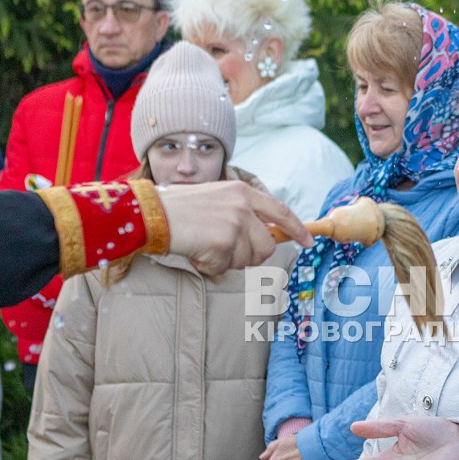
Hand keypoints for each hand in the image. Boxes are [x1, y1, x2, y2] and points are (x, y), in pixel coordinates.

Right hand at [158, 181, 310, 274]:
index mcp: (242, 192)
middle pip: (266, 246)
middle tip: (225, 252)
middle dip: (250, 256)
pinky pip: (225, 268)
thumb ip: (241, 212)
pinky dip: (209, 266)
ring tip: (204, 246)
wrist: (151, 214)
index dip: (296, 229)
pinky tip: (195, 251)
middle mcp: (242, 206)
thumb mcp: (216, 198)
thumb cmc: (178, 208)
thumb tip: (264, 235)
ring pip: (247, 260)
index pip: (280, 212)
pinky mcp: (223, 243)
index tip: (307, 241)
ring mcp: (234, 225)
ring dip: (226, 261)